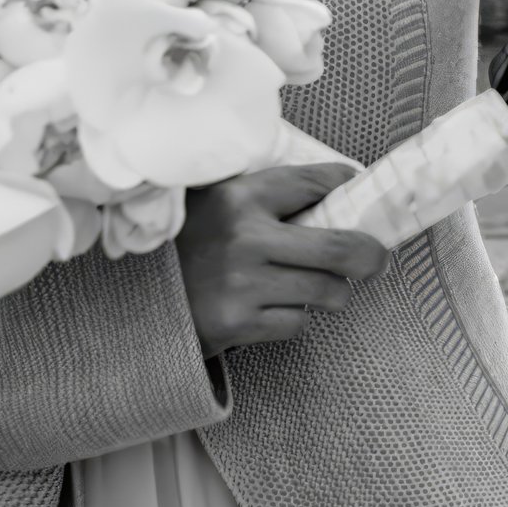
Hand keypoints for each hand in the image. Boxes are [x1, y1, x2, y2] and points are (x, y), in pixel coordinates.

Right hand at [176, 162, 388, 356]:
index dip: (346, 185)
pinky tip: (273, 307)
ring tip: (319, 287)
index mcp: (240, 197)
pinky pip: (296, 322)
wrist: (130, 301)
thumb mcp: (217, 202)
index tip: (358, 192)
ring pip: (328, 290)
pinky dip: (294, 317)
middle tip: (377, 260)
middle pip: (342, 247)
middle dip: (372, 256)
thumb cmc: (185, 245)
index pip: (317, 182)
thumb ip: (268, 195)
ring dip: (333, 292)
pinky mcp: (237, 324)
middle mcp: (244, 238)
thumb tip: (340, 188)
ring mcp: (242, 285)